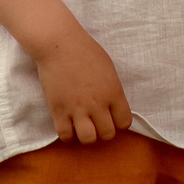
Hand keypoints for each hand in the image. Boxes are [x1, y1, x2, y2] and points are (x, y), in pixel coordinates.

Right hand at [35, 25, 130, 143]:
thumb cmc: (85, 51)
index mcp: (114, 92)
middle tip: (97, 123)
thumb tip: (112, 105)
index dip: (119, 122)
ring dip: (87, 135)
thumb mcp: (109, 69)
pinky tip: (68, 126)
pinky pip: (65, 135)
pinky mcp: (58, 111)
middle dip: (104, 130)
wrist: (59, 44)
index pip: (125, 122)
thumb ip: (112, 89)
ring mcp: (77, 109)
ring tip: (83, 126)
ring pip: (88, 139)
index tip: (113, 117)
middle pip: (107, 134)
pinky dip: (68, 134)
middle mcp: (97, 104)